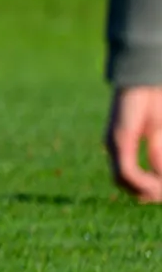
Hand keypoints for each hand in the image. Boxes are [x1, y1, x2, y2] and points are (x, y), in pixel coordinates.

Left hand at [107, 85, 161, 201]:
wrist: (143, 80)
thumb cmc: (152, 102)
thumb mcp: (157, 134)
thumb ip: (157, 154)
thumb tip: (159, 177)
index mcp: (124, 146)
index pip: (129, 178)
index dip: (149, 189)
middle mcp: (115, 146)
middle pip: (125, 183)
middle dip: (149, 192)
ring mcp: (115, 143)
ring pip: (124, 181)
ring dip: (148, 189)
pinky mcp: (119, 139)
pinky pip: (127, 171)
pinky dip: (144, 181)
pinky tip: (159, 182)